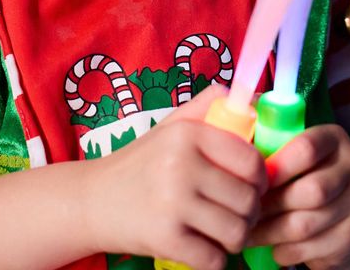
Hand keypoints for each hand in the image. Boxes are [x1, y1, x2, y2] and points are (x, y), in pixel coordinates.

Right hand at [83, 85, 267, 269]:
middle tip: (236, 214)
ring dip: (236, 238)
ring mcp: (172, 204)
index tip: (250, 186)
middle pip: (249, 200)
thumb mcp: (170, 126)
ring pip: (236, 232)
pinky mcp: (164, 239)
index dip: (260, 179)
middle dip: (250, 213)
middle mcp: (181, 165)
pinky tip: (202, 248)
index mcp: (188, 134)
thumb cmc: (139, 164)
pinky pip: (214, 259)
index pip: (252, 161)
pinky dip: (214, 260)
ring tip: (222, 232)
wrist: (89, 200)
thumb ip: (208, 106)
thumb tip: (251, 95)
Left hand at [248, 124, 349, 268]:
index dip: (276, 166)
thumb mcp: (290, 155)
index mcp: (333, 138)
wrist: (340, 212)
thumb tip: (229, 157)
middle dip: (271, 205)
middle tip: (244, 212)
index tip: (252, 180)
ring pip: (307, 224)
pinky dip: (284, 251)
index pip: (307, 148)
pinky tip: (270, 247)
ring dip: (271, 232)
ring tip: (247, 233)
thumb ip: (268, 150)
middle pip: (312, 191)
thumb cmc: (300, 176)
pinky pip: (312, 248)